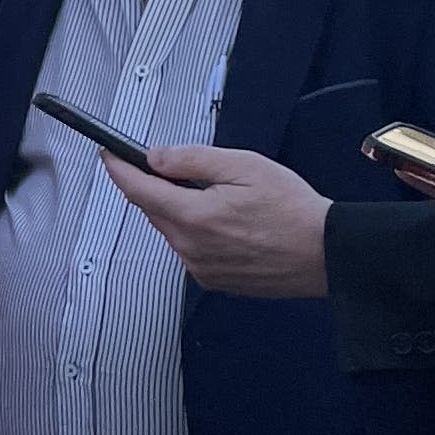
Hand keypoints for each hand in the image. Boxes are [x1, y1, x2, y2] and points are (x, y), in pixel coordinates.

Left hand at [104, 146, 333, 298]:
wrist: (327, 253)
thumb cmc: (294, 209)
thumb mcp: (244, 166)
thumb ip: (192, 160)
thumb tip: (156, 157)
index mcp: (194, 216)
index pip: (138, 190)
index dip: (118, 169)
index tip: (108, 155)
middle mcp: (190, 247)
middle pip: (152, 210)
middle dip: (156, 187)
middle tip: (178, 169)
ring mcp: (200, 268)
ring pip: (171, 230)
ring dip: (178, 210)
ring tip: (218, 197)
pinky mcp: (213, 280)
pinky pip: (189, 249)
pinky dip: (195, 232)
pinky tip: (227, 224)